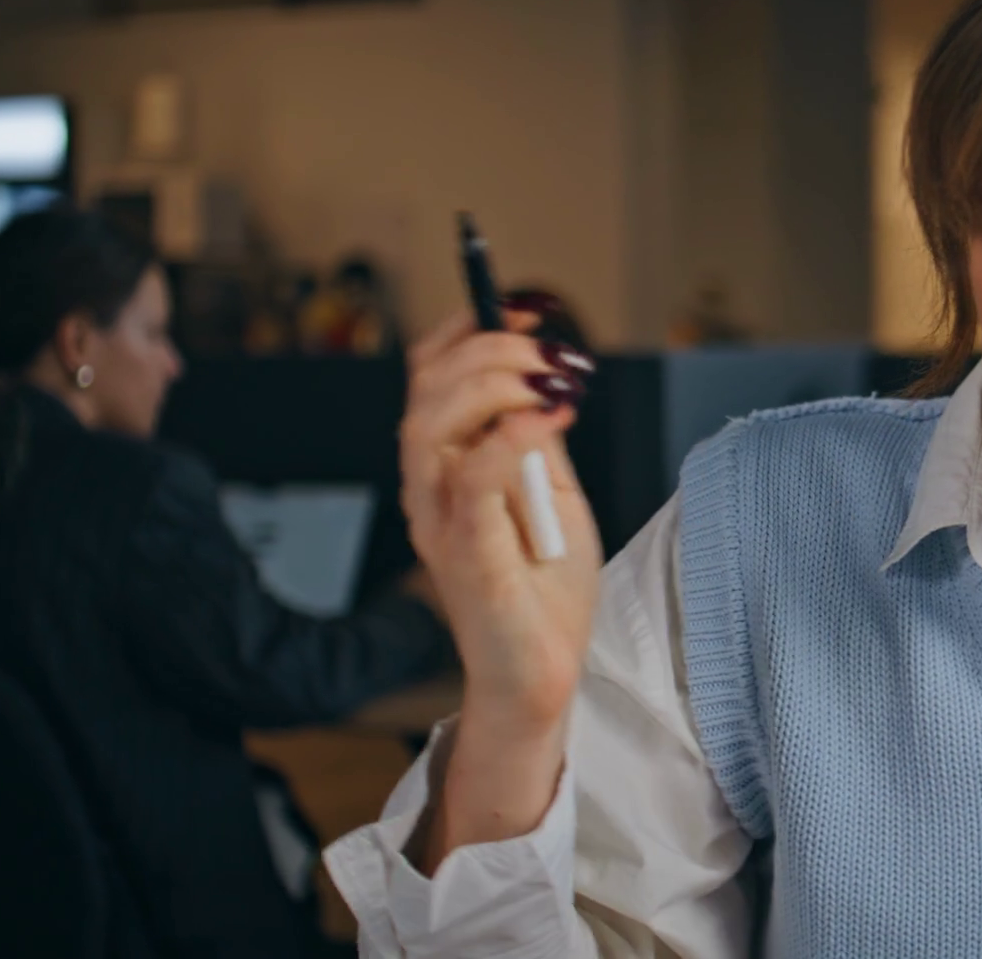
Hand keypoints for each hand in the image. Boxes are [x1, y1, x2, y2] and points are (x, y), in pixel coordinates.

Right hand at [398, 311, 603, 729]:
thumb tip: (544, 380)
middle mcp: (429, 487)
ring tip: (547, 384)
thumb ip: (538, 443)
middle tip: (550, 355)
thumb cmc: (545, 590)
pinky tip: (547, 419)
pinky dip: (506, 440)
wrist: (543, 672)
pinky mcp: (464, 553)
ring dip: (493, 385)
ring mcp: (439, 520)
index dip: (470, 329)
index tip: (526, 309)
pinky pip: (468, 482)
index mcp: (446, 466)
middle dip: (491, 349)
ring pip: (429, 424)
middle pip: (427, 388)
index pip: (430, 376)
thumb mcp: (554, 496)